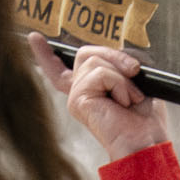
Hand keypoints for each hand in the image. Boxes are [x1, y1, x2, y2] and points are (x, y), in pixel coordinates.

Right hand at [36, 32, 166, 160]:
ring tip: (129, 98)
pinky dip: (119, 84)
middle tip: (134, 71)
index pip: (61, 69)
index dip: (46, 54)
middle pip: (85, 53)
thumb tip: (115, 53)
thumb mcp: (134, 80)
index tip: (33, 37)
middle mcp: (78, 92)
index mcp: (90, 89)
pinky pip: (101, 74)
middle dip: (114, 55)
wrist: (146, 141)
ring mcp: (76, 96)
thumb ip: (118, 63)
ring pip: (95, 60)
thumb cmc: (145, 118)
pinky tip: (123, 102)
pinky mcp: (77, 100)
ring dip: (122, 76)